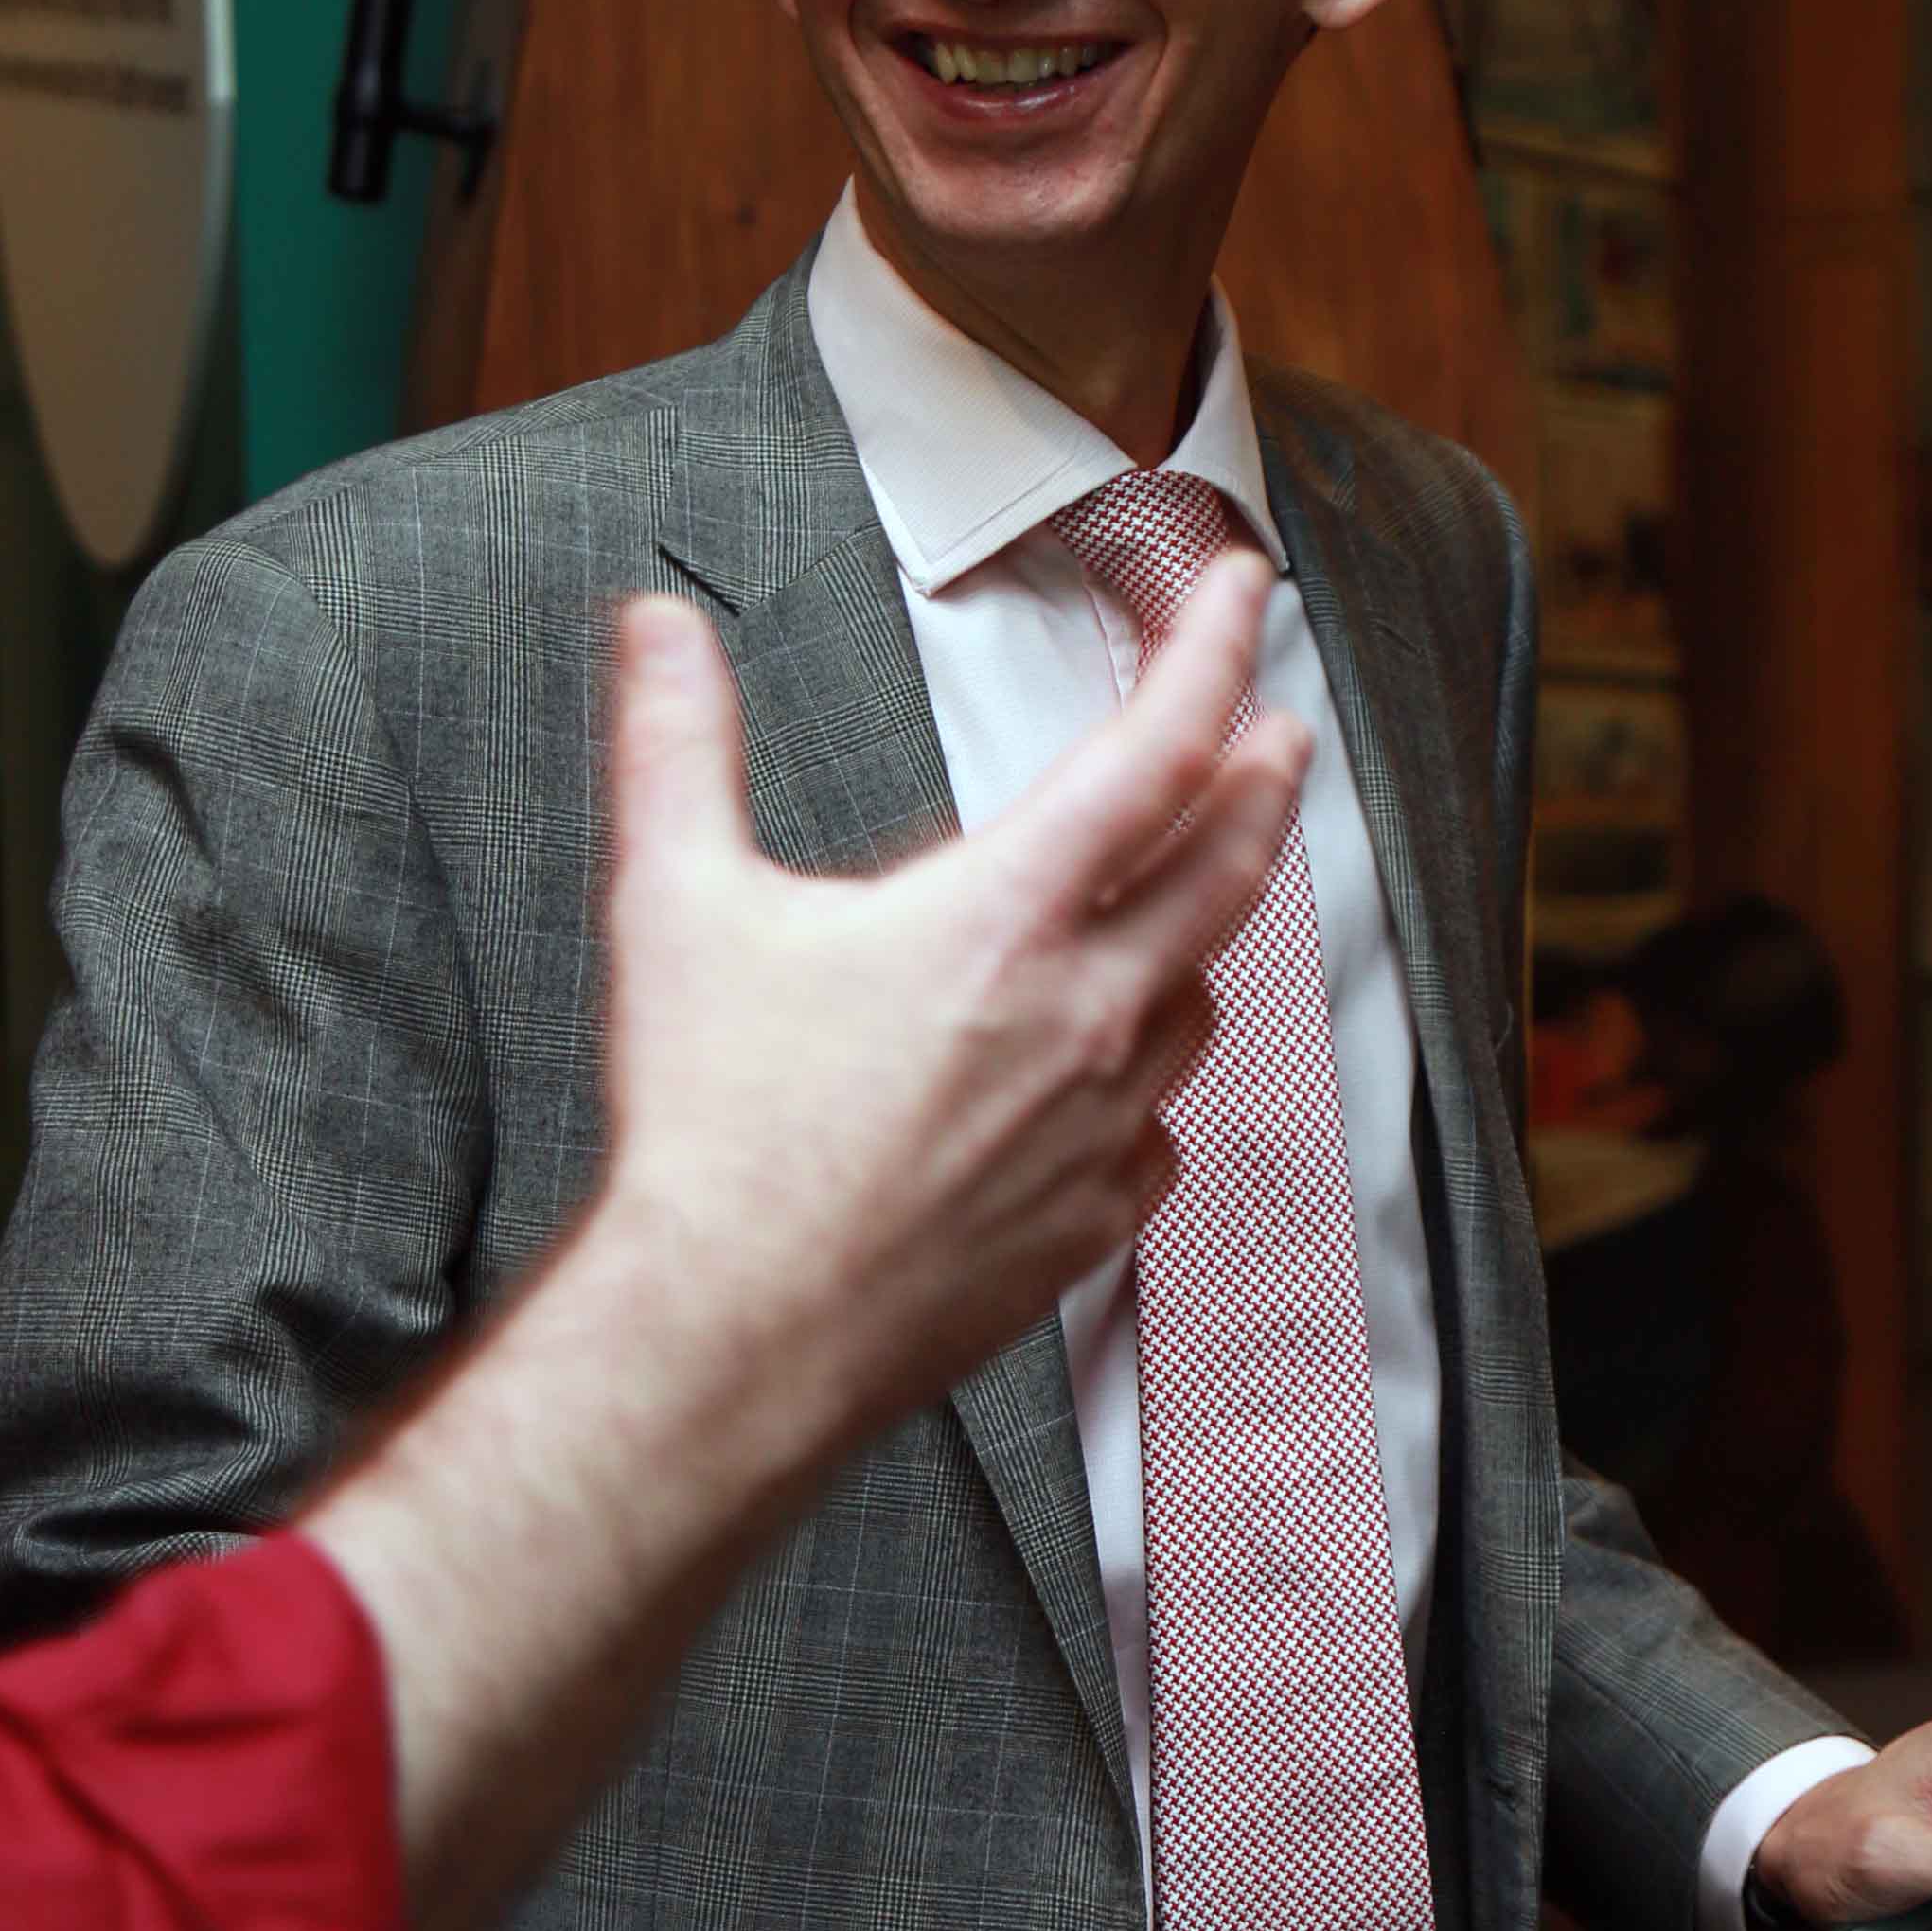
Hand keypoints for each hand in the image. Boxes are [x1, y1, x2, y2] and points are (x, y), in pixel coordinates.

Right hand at [584, 567, 1307, 1456]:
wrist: (733, 1335)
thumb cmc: (711, 1137)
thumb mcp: (677, 906)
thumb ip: (677, 747)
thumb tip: (656, 635)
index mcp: (1002, 920)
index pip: (1157, 750)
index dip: (1213, 651)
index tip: (1239, 595)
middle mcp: (1083, 1016)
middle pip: (1228, 866)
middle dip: (1263, 778)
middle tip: (1275, 734)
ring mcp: (1101, 1127)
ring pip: (1199, 999)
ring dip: (1200, 933)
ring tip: (1182, 899)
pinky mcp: (1091, 1222)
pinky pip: (1158, 1127)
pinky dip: (1147, 1079)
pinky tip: (1110, 1075)